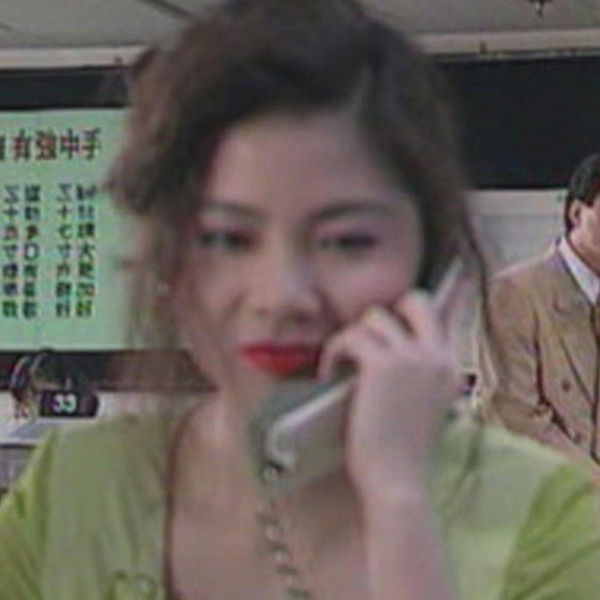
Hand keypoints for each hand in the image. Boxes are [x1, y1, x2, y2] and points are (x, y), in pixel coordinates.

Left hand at [319, 291, 460, 502]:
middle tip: (367, 340)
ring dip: (352, 337)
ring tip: (341, 364)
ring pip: (374, 317)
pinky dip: (334, 352)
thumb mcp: (426, 404)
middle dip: (387, 313)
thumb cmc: (404, 450)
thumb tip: (389, 347)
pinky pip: (350, 337)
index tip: (386, 329)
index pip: (439, 315)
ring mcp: (412, 357)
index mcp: (451, 366)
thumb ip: (420, 374)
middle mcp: (437, 355)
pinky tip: (328, 373)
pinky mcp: (382, 366)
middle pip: (415, 299)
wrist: (397, 481)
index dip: (409, 316)